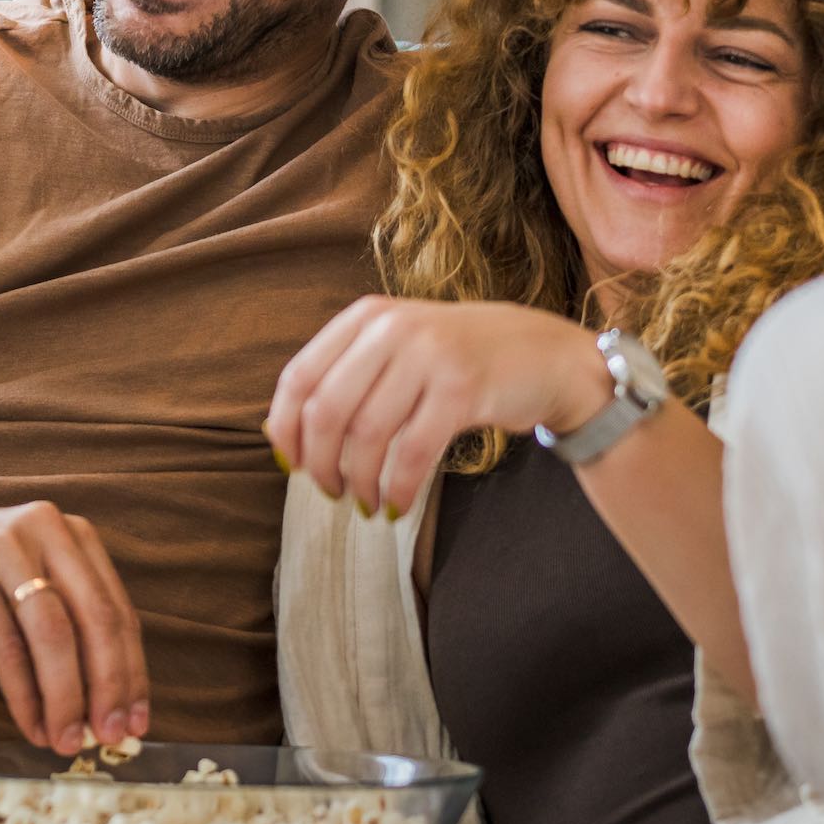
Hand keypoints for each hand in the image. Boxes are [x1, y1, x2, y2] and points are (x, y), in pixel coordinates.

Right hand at [0, 502, 148, 754]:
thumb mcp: (24, 601)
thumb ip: (64, 640)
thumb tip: (102, 712)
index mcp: (72, 535)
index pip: (116, 611)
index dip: (132, 672)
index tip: (137, 721)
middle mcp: (45, 529)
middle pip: (94, 618)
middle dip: (107, 686)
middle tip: (109, 737)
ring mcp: (3, 545)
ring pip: (53, 633)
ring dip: (65, 697)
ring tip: (66, 740)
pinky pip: (5, 645)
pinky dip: (23, 693)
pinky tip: (30, 725)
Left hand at [264, 298, 613, 518]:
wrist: (545, 355)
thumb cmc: (457, 362)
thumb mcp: (397, 350)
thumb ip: (345, 378)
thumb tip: (278, 436)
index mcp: (366, 317)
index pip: (299, 377)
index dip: (285, 430)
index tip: (289, 467)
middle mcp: (392, 328)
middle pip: (327, 410)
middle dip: (321, 463)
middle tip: (330, 493)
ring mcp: (429, 354)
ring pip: (368, 434)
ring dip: (360, 481)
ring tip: (365, 504)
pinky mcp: (463, 387)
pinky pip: (412, 451)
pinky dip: (397, 487)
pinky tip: (395, 506)